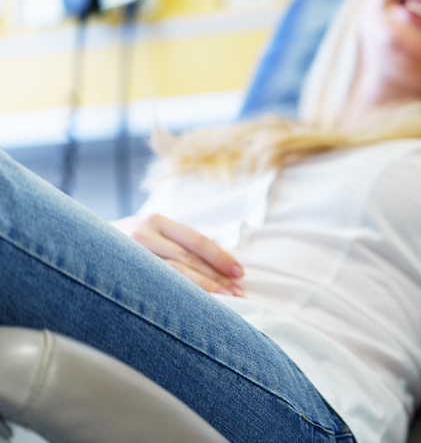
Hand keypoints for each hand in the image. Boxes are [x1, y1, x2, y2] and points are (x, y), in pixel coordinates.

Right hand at [111, 213, 244, 296]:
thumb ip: (174, 244)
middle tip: (238, 293)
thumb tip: (216, 267)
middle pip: (187, 259)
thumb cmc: (121, 245)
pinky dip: (178, 297)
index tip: (239, 273)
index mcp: (153, 220)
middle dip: (216, 278)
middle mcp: (140, 233)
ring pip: (172, 275)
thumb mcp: (146, 234)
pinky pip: (154, 288)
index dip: (220, 258)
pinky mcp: (118, 272)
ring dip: (202, 290)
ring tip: (225, 302)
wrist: (72, 246)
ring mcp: (127, 254)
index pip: (195, 241)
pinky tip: (193, 308)